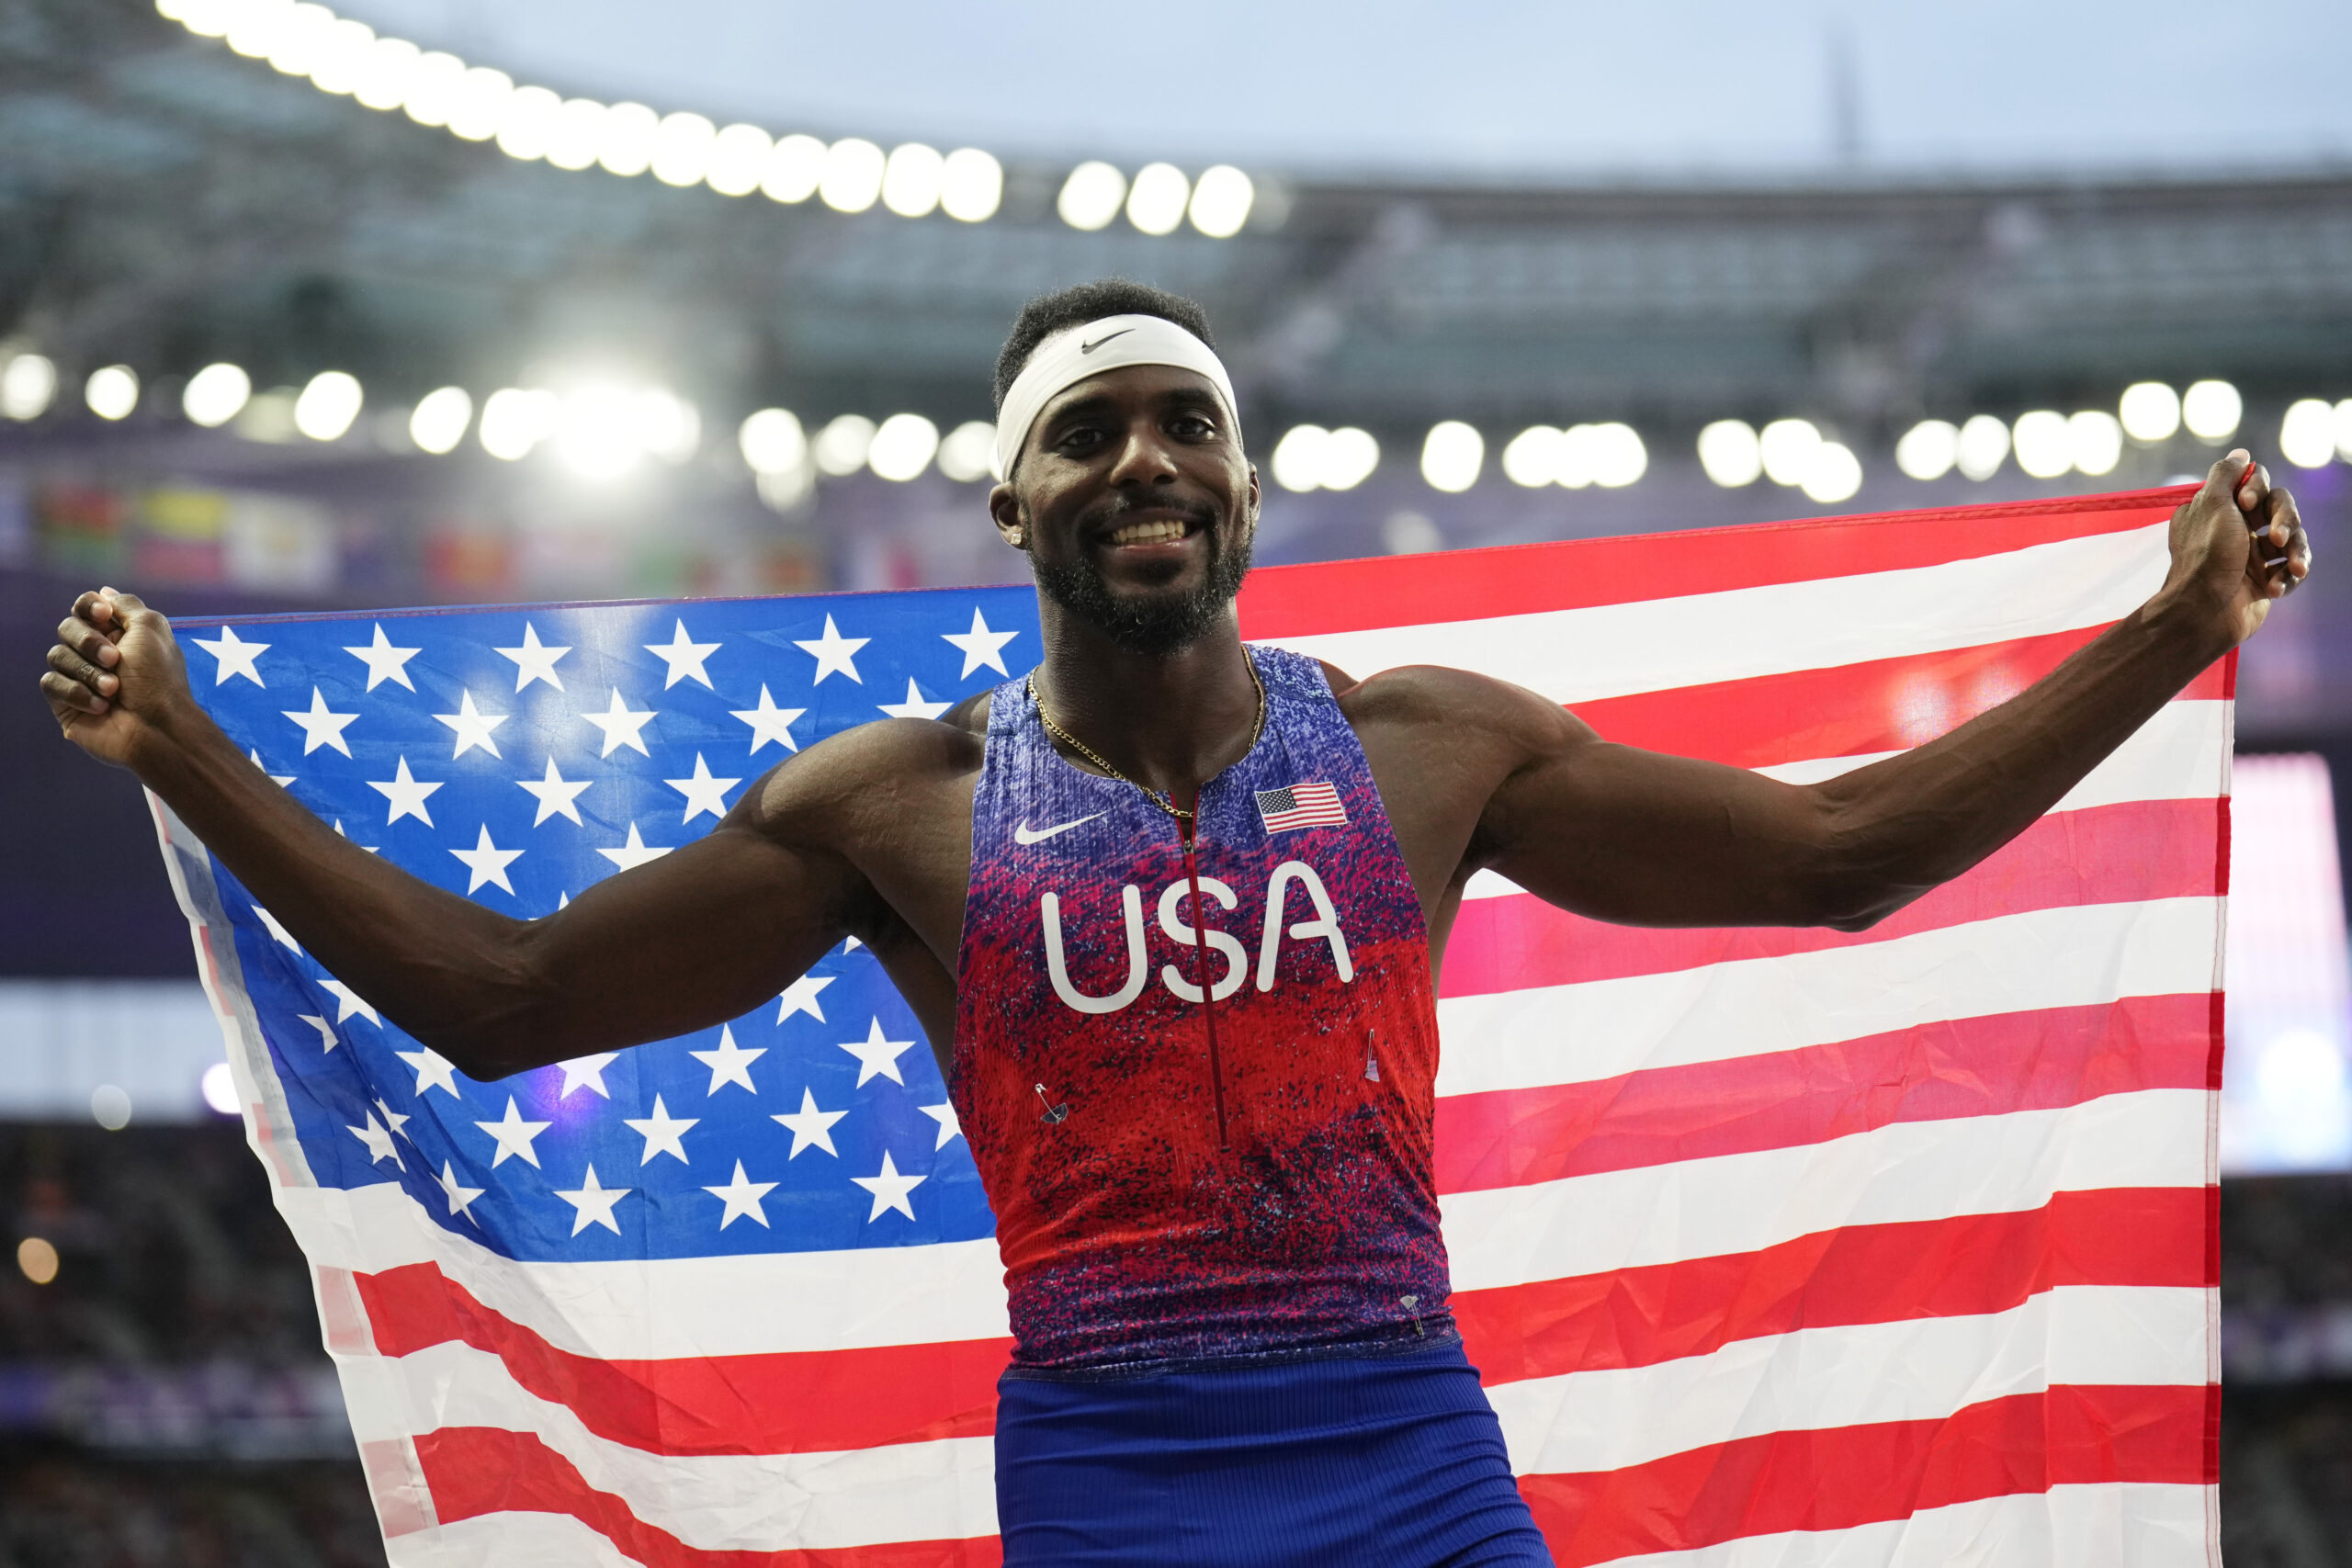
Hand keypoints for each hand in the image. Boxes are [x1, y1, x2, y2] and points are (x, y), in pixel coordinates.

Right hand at [41, 587, 195, 770]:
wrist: (156, 728)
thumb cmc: (159, 680)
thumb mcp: (152, 631)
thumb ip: (127, 606)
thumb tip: (104, 593)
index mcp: (119, 635)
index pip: (86, 607)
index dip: (88, 607)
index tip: (105, 615)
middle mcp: (97, 654)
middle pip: (68, 628)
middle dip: (90, 642)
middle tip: (115, 660)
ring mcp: (80, 677)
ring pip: (57, 655)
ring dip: (88, 672)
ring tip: (114, 689)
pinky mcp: (66, 701)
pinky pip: (51, 683)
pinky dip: (77, 692)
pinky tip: (101, 706)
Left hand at [2158, 449, 2310, 648]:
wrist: (2204, 610)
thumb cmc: (2206, 555)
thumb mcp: (2211, 504)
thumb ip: (2225, 474)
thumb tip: (2241, 453)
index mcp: (2222, 512)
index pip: (2255, 485)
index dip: (2259, 488)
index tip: (2246, 501)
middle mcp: (2237, 533)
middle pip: (2281, 510)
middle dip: (2286, 520)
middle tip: (2277, 538)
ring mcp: (2252, 559)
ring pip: (2293, 541)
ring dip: (2298, 552)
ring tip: (2294, 566)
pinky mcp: (2264, 583)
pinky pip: (2291, 572)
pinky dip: (2288, 578)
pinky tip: (2274, 589)